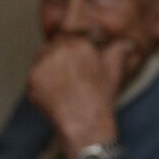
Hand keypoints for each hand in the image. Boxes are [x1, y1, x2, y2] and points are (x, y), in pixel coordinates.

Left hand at [27, 37, 133, 158]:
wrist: (84, 123)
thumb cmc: (100, 99)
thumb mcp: (114, 72)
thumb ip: (118, 52)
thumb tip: (127, 44)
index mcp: (80, 44)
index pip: (70, 35)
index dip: (73, 47)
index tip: (76, 60)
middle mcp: (60, 49)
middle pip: (54, 45)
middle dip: (60, 56)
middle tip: (69, 75)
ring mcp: (43, 64)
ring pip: (41, 57)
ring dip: (48, 65)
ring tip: (62, 85)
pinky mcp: (31, 78)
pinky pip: (34, 75)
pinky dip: (41, 83)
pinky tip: (55, 94)